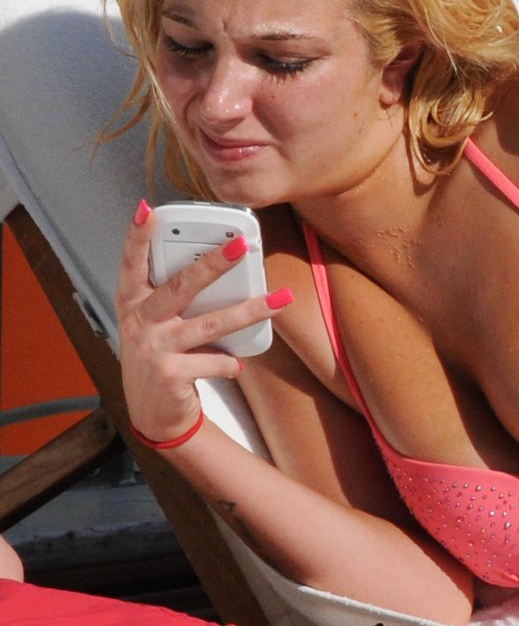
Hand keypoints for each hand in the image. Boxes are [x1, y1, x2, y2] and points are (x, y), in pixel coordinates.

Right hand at [116, 200, 290, 443]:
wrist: (155, 416)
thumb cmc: (159, 359)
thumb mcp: (154, 326)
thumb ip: (172, 298)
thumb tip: (218, 263)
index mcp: (134, 304)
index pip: (132, 264)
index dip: (138, 236)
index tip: (147, 209)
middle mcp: (140, 323)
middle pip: (181, 286)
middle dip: (213, 264)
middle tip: (241, 244)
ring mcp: (154, 349)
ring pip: (209, 324)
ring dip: (247, 311)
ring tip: (278, 300)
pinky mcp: (170, 374)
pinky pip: (215, 362)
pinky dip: (230, 363)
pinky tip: (236, 365)